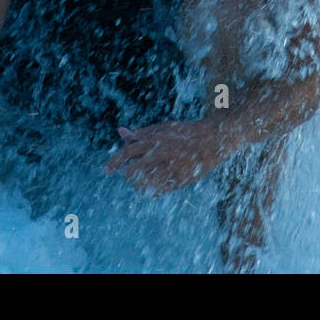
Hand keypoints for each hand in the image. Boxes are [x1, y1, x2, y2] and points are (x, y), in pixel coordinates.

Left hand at [103, 118, 228, 195]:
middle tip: (129, 176)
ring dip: (139, 185)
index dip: (114, 163)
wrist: (213, 139)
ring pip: (144, 184)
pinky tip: (153, 188)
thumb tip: (121, 131)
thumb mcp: (162, 128)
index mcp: (153, 140)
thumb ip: (141, 133)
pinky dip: (152, 191)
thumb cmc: (185, 132)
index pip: (126, 153)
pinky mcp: (179, 180)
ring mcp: (170, 168)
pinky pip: (158, 191)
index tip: (106, 171)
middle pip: (132, 172)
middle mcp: (160, 154)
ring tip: (142, 182)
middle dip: (128, 175)